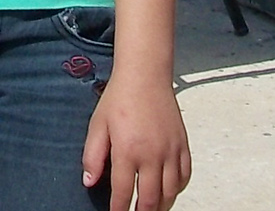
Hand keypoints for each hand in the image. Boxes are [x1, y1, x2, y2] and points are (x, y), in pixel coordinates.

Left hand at [84, 72, 191, 210]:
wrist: (145, 77)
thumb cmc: (119, 98)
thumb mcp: (97, 125)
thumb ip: (93, 156)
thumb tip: (89, 181)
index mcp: (128, 151)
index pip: (124, 191)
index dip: (119, 209)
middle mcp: (152, 155)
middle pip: (151, 198)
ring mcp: (171, 152)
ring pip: (171, 192)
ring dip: (161, 205)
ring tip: (151, 209)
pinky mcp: (183, 146)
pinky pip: (184, 176)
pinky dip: (177, 189)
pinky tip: (169, 191)